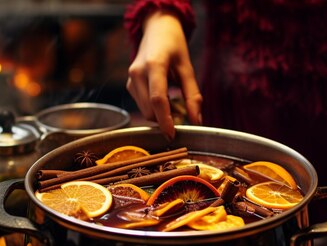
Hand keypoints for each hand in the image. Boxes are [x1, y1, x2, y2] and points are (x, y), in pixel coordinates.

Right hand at [126, 10, 202, 138]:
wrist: (156, 30)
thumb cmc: (174, 46)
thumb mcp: (187, 68)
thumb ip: (192, 95)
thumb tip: (197, 120)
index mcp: (154, 64)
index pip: (158, 99)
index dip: (165, 120)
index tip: (172, 134)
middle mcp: (137, 73)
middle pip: (150, 110)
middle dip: (166, 118)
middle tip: (183, 113)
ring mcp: (131, 79)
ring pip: (145, 111)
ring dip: (160, 114)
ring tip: (174, 100)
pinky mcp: (129, 85)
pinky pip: (142, 105)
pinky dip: (154, 108)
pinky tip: (164, 95)